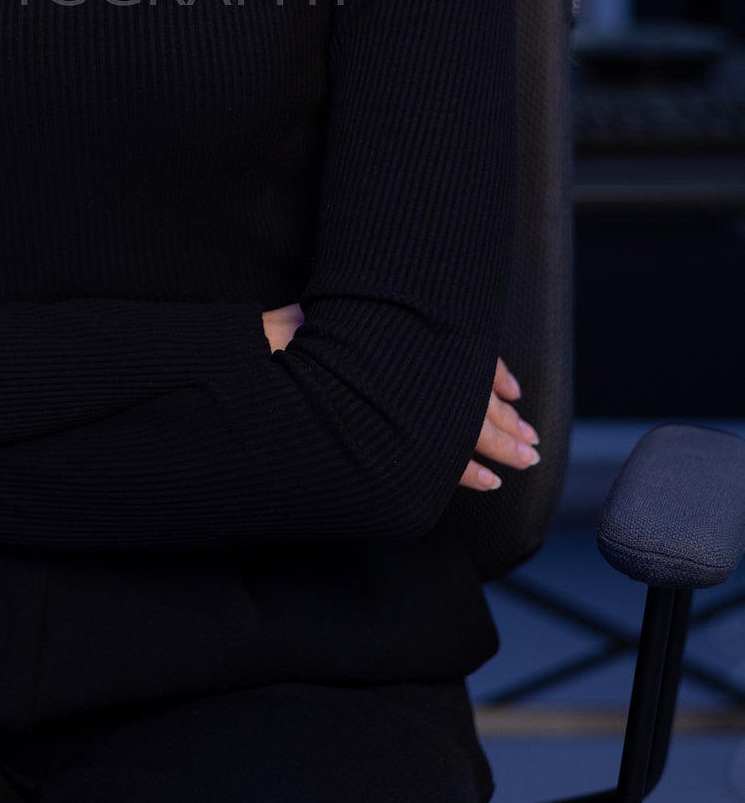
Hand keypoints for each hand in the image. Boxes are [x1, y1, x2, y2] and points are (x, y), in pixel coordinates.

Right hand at [263, 306, 537, 494]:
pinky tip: (488, 482)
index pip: (471, 361)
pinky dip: (470, 471)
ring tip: (525, 457)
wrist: (272, 364)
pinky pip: (447, 458)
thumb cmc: (305, 340)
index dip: (496, 376)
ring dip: (503, 444)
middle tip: (530, 437)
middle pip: (479, 397)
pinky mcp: (400, 439)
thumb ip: (381, 324)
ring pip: (473, 428)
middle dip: (508, 420)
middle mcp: (422, 370)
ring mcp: (411, 405)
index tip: (514, 393)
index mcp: (417, 340)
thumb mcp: (347, 320)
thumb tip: (402, 327)